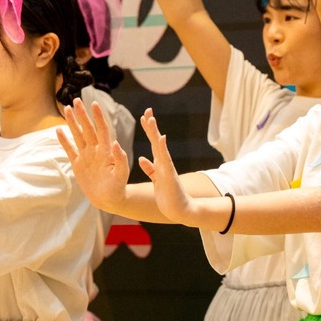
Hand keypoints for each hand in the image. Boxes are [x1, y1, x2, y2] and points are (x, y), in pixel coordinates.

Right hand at [57, 99, 130, 210]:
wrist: (109, 199)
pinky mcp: (78, 164)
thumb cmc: (118, 187)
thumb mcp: (121, 174)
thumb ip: (120, 160)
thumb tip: (115, 144)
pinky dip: (64, 140)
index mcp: (106, 150)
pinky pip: (69, 149)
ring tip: (66, 108)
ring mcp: (85, 156)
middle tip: (76, 100)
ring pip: (77, 135)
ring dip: (72, 122)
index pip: (101, 130)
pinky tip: (58, 130)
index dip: (98, 117)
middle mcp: (95, 150)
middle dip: (82, 115)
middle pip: (87, 129)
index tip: (94, 104)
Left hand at [136, 107, 196, 224]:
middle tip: (147, 110)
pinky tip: (160, 138)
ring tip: (151, 120)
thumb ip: (150, 168)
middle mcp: (164, 162)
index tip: (144, 116)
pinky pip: (165, 159)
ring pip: (160, 147)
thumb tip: (142, 158)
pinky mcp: (169, 174)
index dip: (148, 130)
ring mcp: (167, 167)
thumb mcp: (156, 180)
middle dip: (151, 125)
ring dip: (155, 132)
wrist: (179, 210)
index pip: (153, 143)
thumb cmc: (168, 196)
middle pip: (156, 140)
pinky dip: (162, 149)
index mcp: (159, 163)